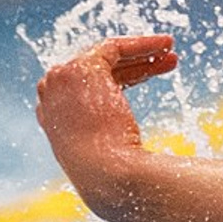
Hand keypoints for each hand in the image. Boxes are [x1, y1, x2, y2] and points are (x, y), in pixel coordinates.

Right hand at [36, 35, 177, 220]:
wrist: (107, 175)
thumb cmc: (114, 177)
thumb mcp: (111, 159)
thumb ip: (113, 146)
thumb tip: (138, 156)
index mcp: (53, 118)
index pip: (87, 88)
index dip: (123, 77)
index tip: (151, 74)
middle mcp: (50, 95)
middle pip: (98, 70)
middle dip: (135, 63)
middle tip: (167, 61)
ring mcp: (61, 80)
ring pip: (106, 56)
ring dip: (142, 52)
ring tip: (172, 51)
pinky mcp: (81, 69)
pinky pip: (114, 47)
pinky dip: (140, 44)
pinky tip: (165, 45)